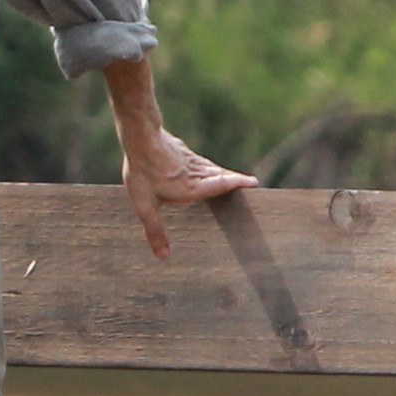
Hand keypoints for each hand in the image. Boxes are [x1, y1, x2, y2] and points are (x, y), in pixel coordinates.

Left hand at [122, 122, 255, 260]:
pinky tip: (203, 166)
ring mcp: (190, 161)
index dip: (238, 183)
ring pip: (211, 168)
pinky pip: (199, 161)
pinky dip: (208, 166)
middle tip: (249, 183)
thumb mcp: (145, 206)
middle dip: (234, 181)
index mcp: (192, 189)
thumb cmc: (143, 173)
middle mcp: (196, 174)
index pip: (222, 185)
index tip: (254, 183)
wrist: (141, 139)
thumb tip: (163, 256)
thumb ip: (155, 230)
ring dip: (222, 173)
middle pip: (220, 177)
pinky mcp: (181, 151)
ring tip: (231, 178)